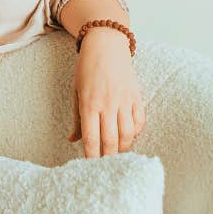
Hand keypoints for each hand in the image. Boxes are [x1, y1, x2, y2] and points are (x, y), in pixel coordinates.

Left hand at [67, 27, 145, 157]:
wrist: (106, 45)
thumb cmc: (87, 69)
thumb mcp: (76, 92)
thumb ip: (77, 118)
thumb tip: (73, 140)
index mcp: (89, 104)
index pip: (91, 138)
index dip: (91, 156)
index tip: (90, 167)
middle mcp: (108, 104)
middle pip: (110, 140)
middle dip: (108, 158)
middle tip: (105, 168)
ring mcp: (125, 100)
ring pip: (127, 134)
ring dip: (123, 149)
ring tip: (117, 156)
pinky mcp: (137, 96)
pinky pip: (139, 121)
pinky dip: (135, 133)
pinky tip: (128, 137)